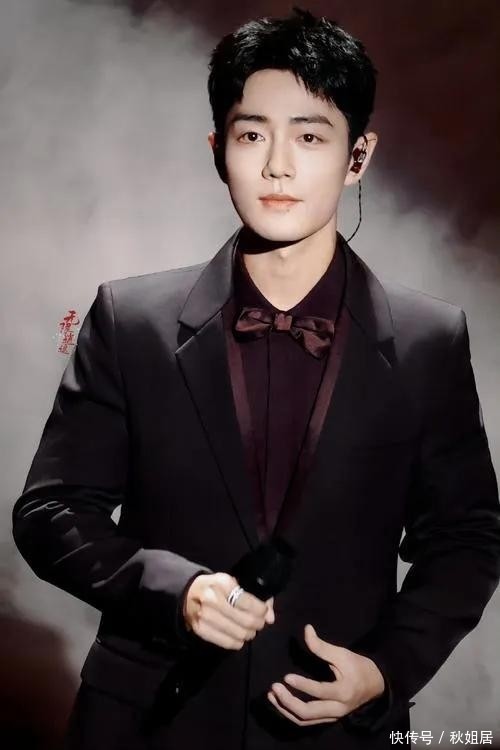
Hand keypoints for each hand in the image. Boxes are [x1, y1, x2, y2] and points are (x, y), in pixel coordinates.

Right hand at [183, 572, 274, 649]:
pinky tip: (238, 637)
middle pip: (246, 621)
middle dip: (258, 624)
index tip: (263, 611)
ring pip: (239, 634)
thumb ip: (254, 597)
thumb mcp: (233, 583)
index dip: (262, 610)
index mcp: (223, 583)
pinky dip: (238, 642)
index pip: (249, 603)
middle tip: (258, 623)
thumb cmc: (215, 587)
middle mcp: (213, 599)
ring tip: (249, 630)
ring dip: (249, 634)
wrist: (187, 593)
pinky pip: (227, 642)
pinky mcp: (200, 629)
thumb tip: (271, 617)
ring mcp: (205, 616)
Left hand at [268, 624, 384, 725]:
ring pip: (305, 720)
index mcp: (343, 692)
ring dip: (286, 709)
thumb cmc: (358, 667)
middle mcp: (337, 709)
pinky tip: (280, 702)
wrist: (375, 686)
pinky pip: (307, 721)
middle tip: (274, 687)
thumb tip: (306, 629)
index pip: (319, 691)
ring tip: (272, 695)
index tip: (286, 677)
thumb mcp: (343, 654)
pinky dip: (292, 714)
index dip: (302, 685)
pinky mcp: (328, 719)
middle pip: (309, 712)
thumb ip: (322, 646)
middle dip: (288, 702)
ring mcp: (332, 717)